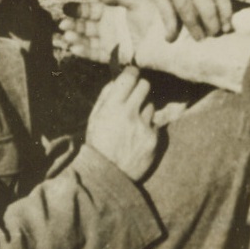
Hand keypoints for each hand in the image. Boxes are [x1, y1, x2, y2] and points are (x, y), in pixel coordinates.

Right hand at [60, 0, 164, 67]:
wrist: (174, 40)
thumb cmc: (158, 16)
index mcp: (115, 10)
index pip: (92, 9)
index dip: (78, 10)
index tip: (65, 9)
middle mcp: (112, 26)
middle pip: (87, 25)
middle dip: (74, 24)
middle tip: (63, 25)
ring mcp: (114, 41)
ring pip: (90, 40)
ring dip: (77, 38)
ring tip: (67, 36)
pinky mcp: (118, 55)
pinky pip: (98, 54)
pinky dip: (86, 52)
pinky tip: (75, 48)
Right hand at [85, 66, 157, 181]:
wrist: (108, 176)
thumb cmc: (98, 144)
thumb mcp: (94, 118)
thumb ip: (105, 97)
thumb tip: (117, 80)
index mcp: (113, 107)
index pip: (130, 76)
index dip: (132, 73)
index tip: (132, 74)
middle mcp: (130, 113)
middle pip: (145, 85)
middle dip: (140, 87)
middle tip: (135, 95)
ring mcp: (144, 126)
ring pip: (151, 105)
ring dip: (144, 110)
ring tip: (133, 124)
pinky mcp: (155, 138)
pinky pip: (155, 124)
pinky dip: (148, 127)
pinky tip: (138, 138)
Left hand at [135, 0, 232, 40]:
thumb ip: (165, 12)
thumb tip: (170, 39)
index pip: (187, 9)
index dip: (194, 26)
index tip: (199, 39)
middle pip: (207, 3)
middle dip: (213, 23)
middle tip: (215, 35)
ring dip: (226, 12)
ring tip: (227, 26)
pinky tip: (228, 7)